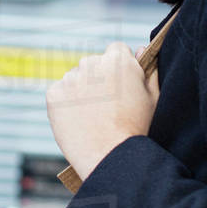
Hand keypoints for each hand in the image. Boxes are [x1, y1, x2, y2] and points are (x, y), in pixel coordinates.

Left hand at [46, 42, 159, 180]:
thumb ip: (149, 70)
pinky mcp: (53, 95)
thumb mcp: (153, 98)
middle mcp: (91, 64)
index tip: (121, 84)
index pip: (117, 50)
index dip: (121, 67)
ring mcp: (70, 79)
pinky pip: (59, 93)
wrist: (110, 158)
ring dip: (81, 90)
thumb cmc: (136, 130)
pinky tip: (78, 120)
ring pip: (75, 78)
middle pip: (94, 64)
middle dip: (99, 78)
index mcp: (118, 60)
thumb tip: (141, 50)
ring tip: (92, 116)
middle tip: (107, 104)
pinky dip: (66, 104)